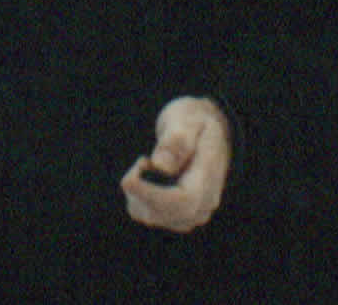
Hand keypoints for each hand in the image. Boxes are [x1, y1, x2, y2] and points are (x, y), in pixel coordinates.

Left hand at [120, 95, 231, 233]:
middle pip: (164, 213)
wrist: (205, 132)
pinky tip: (148, 176)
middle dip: (140, 189)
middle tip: (142, 160)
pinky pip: (146, 214)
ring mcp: (192, 214)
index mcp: (209, 177)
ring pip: (150, 215)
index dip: (152, 194)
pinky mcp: (177, 217)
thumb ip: (175, 141)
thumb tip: (160, 167)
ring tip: (149, 162)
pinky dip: (137, 196)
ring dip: (137, 190)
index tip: (127, 179)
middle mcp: (204, 203)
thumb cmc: (193, 121)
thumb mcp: (187, 120)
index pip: (185, 200)